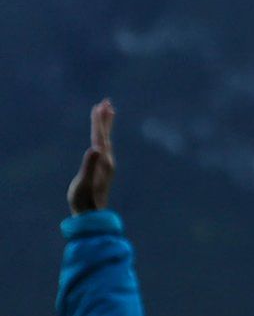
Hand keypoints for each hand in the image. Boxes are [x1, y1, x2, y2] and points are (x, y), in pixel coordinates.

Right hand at [67, 99, 114, 214]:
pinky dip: (103, 136)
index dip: (99, 121)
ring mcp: (106, 164)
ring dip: (105, 125)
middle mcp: (107, 160)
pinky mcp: (103, 168)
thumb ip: (89, 166)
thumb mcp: (84, 182)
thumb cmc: (84, 199)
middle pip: (105, 134)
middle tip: (106, 101)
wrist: (91, 214)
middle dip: (105, 118)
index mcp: (103, 160)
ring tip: (107, 111)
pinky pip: (104, 146)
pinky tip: (102, 136)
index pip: (100, 136)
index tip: (100, 106)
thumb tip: (95, 149)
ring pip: (106, 139)